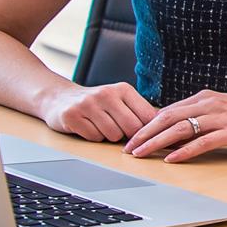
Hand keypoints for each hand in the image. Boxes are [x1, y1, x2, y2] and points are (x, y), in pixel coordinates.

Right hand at [40, 82, 157, 142]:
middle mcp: (106, 94)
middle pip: (132, 127)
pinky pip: (93, 137)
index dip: (148, 130)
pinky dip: (93, 137)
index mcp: (123, 89)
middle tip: (118, 130)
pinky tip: (87, 126)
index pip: (147, 116)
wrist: (60, 98)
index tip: (146, 136)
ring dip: (108, 136)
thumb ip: (139, 111)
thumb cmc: (97, 104)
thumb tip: (166, 127)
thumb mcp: (120, 100)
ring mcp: (88, 104)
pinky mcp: (72, 116)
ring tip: (101, 125)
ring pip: (113, 135)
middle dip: (128, 135)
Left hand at [122, 90, 226, 162]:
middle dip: (144, 132)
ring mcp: (220, 117)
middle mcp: (209, 104)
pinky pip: (203, 141)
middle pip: (168, 116)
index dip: (147, 123)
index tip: (132, 136)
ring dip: (157, 142)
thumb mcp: (221, 108)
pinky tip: (172, 159)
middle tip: (128, 146)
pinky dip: (185, 150)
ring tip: (141, 153)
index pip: (168, 109)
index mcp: (204, 98)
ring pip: (181, 128)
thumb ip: (199, 115)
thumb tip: (174, 127)